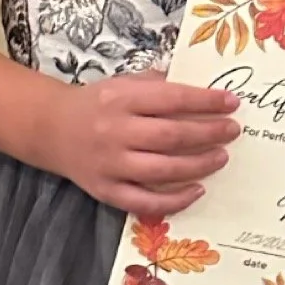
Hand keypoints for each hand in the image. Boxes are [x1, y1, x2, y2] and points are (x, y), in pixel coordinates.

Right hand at [35, 73, 238, 214]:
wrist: (51, 128)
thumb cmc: (97, 104)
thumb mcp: (123, 83)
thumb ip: (158, 84)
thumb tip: (201, 90)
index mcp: (120, 99)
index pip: (172, 98)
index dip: (205, 102)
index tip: (232, 103)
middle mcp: (114, 131)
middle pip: (171, 136)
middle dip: (209, 134)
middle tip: (233, 132)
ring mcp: (110, 164)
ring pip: (163, 170)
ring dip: (199, 165)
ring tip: (222, 157)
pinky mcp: (106, 190)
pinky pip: (145, 202)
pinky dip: (175, 200)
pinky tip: (198, 191)